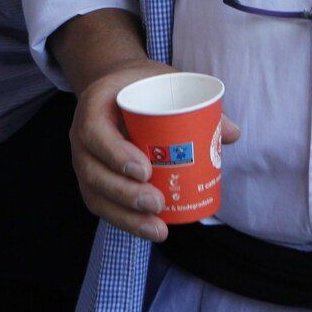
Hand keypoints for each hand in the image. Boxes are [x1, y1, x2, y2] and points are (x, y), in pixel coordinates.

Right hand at [69, 57, 241, 242]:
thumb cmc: (142, 84)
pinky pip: (103, 206)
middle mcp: (81, 137)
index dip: (116, 154)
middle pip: (94, 173)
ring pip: (96, 196)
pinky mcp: (93, 181)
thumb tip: (231, 133)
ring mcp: (84, 162)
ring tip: (158, 228)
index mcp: (94, 105)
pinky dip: (125, 221)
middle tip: (158, 203)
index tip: (146, 170)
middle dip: (125, 194)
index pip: (95, 133)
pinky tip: (149, 230)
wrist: (117, 89)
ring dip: (126, 217)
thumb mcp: (163, 80)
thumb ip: (195, 103)